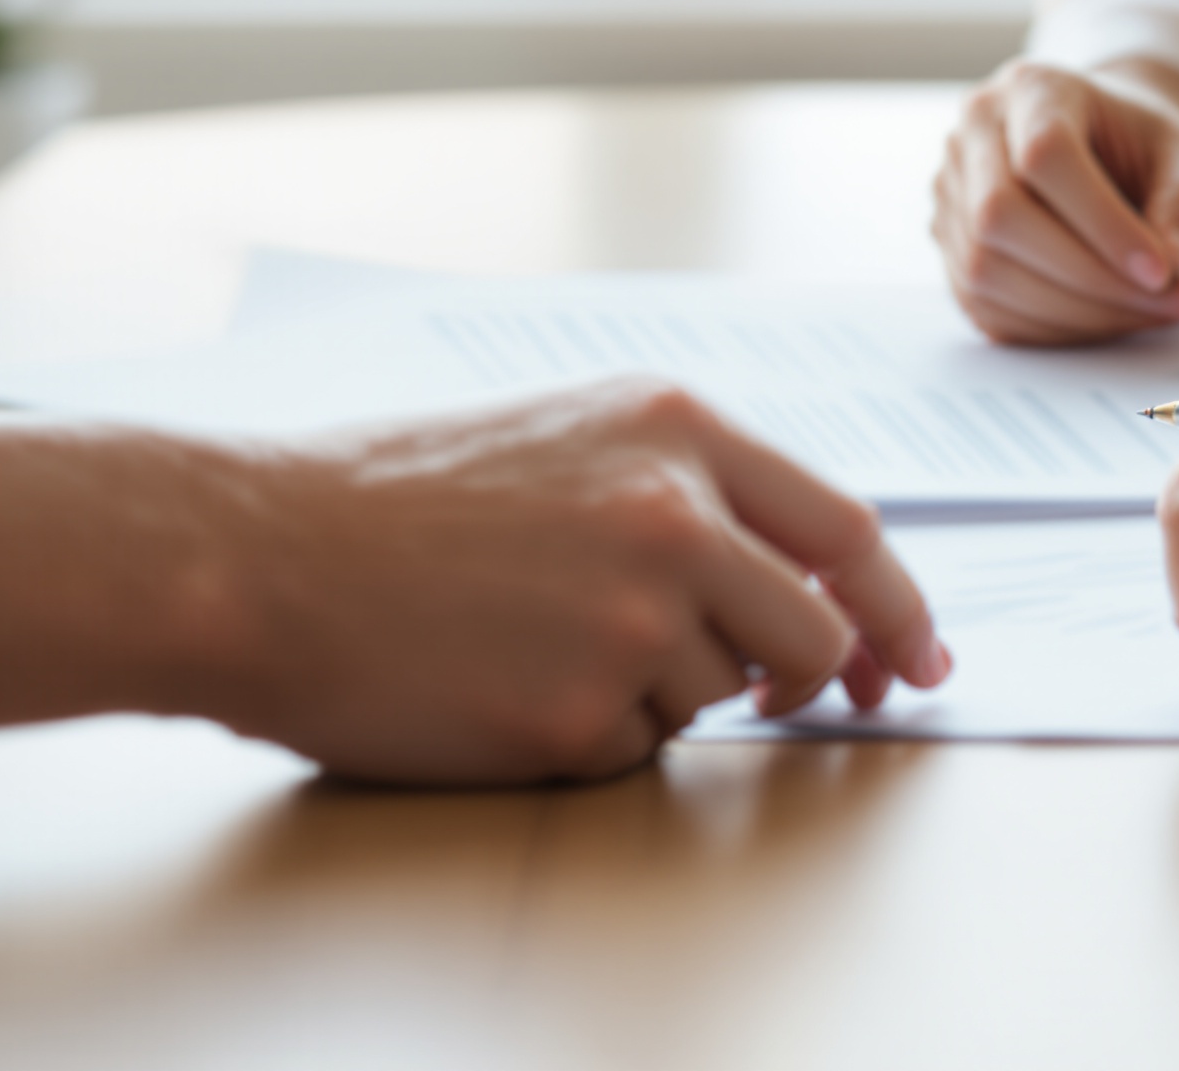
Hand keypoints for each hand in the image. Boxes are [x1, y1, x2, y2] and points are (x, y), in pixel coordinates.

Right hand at [194, 381, 951, 785]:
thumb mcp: (567, 435)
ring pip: (720, 694)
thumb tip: (801, 572)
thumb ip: (690, 486)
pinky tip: (506, 684)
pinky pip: (637, 748)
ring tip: (543, 640)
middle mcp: (674, 515)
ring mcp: (632, 619)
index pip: (847, 527)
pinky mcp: (578, 713)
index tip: (918, 656)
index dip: (898, 605)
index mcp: (677, 430)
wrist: (260, 556)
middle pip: (817, 630)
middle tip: (807, 700)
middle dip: (821, 677)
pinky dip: (592, 735)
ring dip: (663, 691)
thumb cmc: (396, 497)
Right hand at [933, 59, 1178, 344]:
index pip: (1045, 154)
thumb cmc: (1145, 150)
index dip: (1102, 222)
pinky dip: (1056, 328)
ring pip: (986, 271)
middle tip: (1167, 302)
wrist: (1106, 152)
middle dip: (1089, 277)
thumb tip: (1170, 267)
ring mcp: (950, 193)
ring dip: (1077, 312)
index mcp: (1031, 89)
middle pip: (1000, 216)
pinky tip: (1111, 319)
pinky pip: (988, 306)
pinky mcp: (950, 249)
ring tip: (1151, 314)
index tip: (1163, 271)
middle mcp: (973, 134)